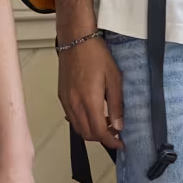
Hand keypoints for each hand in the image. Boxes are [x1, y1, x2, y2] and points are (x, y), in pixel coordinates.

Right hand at [57, 36, 123, 151]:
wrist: (76, 40)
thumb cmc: (96, 55)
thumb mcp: (114, 78)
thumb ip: (116, 104)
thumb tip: (119, 125)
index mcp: (89, 101)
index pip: (99, 132)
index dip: (111, 141)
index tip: (120, 142)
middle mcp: (75, 104)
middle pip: (87, 134)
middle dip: (102, 138)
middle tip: (115, 131)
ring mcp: (66, 101)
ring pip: (78, 127)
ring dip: (91, 130)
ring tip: (105, 121)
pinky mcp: (62, 96)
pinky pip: (71, 117)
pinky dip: (82, 122)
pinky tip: (92, 112)